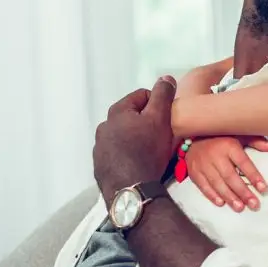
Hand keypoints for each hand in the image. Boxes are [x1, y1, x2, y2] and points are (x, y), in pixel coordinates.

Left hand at [94, 76, 177, 204]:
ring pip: (123, 135)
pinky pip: (117, 153)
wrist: (131, 189)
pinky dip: (127, 154)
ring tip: (149, 151)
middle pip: (131, 116)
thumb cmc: (147, 150)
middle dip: (146, 121)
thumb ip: (163, 95)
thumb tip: (165, 78)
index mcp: (118, 111)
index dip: (158, 103)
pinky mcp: (100, 166)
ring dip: (135, 138)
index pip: (142, 95)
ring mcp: (100, 147)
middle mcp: (104, 126)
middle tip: (161, 134)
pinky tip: (138, 164)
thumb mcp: (160, 118)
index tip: (167, 117)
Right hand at [187, 136, 267, 211]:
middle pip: (230, 176)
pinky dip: (211, 195)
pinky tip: (221, 203)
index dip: (254, 176)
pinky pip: (202, 185)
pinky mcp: (194, 171)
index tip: (263, 189)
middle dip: (243, 192)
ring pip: (217, 183)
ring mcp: (203, 164)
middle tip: (254, 205)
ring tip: (240, 208)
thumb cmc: (222, 137)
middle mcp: (215, 155)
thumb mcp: (240, 135)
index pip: (243, 163)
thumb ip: (256, 142)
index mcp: (229, 146)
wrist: (194, 135)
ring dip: (229, 197)